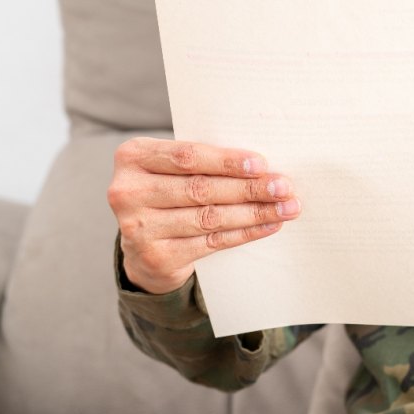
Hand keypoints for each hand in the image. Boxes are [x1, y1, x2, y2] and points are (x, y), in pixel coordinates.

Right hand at [107, 138, 300, 294]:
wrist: (144, 248)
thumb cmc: (169, 195)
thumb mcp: (173, 171)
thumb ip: (204, 163)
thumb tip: (263, 166)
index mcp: (133, 157)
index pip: (187, 157)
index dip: (227, 162)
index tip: (262, 164)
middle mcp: (128, 192)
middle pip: (201, 188)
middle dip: (249, 188)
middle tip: (284, 188)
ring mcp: (139, 227)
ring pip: (210, 217)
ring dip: (254, 212)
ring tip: (286, 208)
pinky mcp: (157, 256)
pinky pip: (212, 242)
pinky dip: (245, 233)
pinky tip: (269, 226)